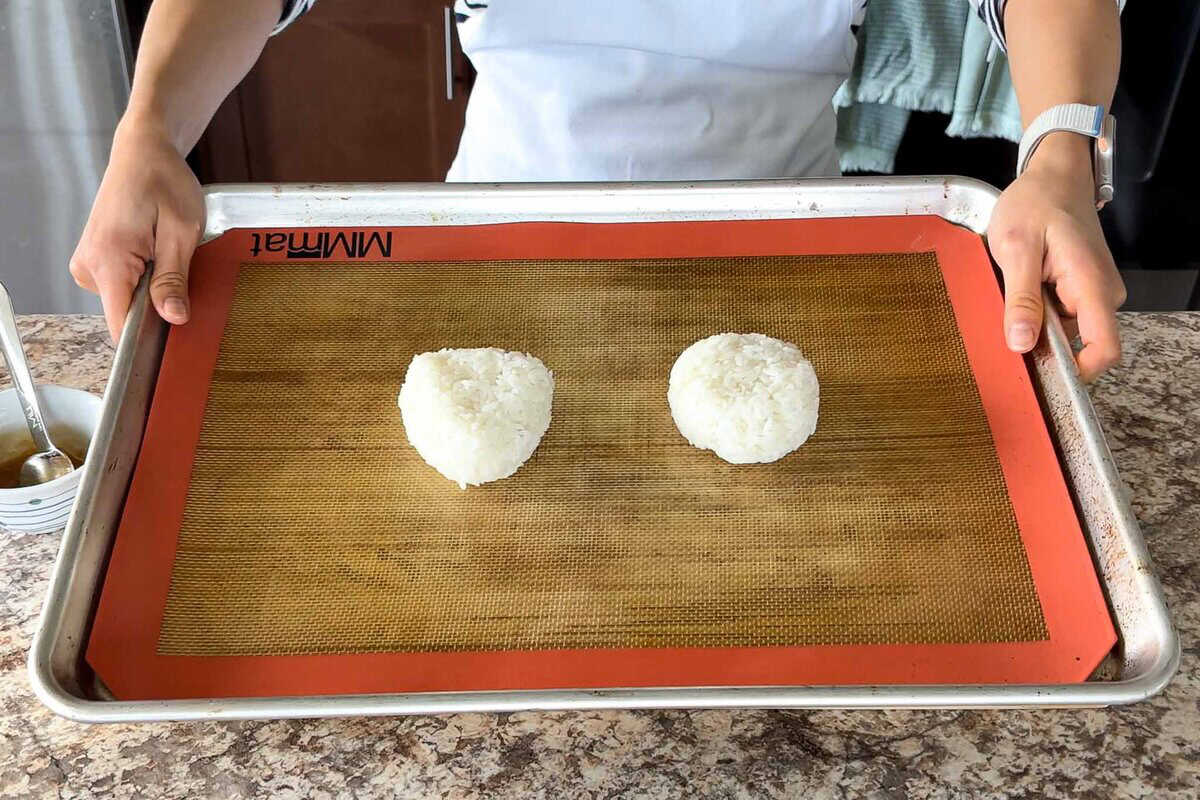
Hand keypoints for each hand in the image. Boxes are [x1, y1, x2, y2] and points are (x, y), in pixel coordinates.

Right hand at [69, 116, 204, 341]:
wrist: (143, 151)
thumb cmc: (164, 182)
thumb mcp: (181, 232)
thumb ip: (174, 278)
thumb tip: (174, 318)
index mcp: (108, 260)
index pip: (120, 323)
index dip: (149, 334)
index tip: (173, 328)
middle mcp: (89, 265)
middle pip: (127, 312)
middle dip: (158, 300)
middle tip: (176, 264)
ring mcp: (88, 263)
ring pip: (126, 299)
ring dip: (152, 285)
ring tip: (164, 251)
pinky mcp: (94, 260)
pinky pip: (122, 284)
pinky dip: (143, 276)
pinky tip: (153, 251)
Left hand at [988, 133, 1125, 381]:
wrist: (1054, 175)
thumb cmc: (1035, 203)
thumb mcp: (1016, 248)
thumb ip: (1021, 299)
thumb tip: (1022, 344)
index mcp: (1090, 285)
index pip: (1103, 349)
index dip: (1075, 371)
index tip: (1039, 370)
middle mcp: (1102, 293)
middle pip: (1080, 345)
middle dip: (1043, 342)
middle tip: (1009, 316)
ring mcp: (1094, 292)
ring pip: (1067, 331)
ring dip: (1038, 323)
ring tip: (1015, 292)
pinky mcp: (1083, 289)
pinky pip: (1062, 316)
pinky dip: (1039, 311)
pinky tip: (1023, 289)